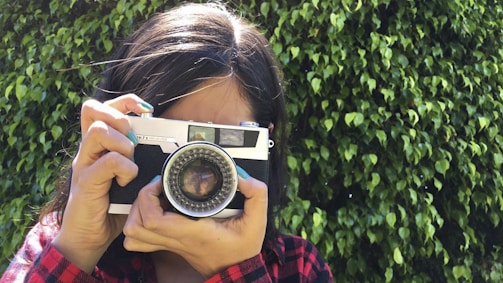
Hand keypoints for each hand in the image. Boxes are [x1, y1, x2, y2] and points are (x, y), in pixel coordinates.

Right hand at [52, 94, 152, 272]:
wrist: (88, 237)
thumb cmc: (110, 207)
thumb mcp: (128, 179)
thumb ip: (139, 162)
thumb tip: (168, 150)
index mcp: (97, 146)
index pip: (100, 108)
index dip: (124, 101)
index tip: (146, 109)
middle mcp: (87, 151)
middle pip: (92, 110)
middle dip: (119, 115)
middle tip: (133, 136)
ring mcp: (84, 164)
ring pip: (98, 131)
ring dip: (123, 142)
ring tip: (131, 159)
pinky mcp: (86, 182)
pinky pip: (108, 162)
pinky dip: (124, 168)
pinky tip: (126, 180)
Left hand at [122, 175, 267, 277]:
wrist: (237, 271)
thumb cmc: (243, 250)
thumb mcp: (256, 221)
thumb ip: (255, 195)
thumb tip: (241, 177)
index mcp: (193, 232)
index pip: (154, 219)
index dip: (149, 196)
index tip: (162, 181)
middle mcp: (177, 239)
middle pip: (137, 226)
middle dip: (141, 200)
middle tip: (158, 186)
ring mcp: (171, 245)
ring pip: (133, 235)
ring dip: (137, 212)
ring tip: (154, 197)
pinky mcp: (170, 245)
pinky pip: (141, 240)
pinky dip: (141, 224)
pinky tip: (156, 210)